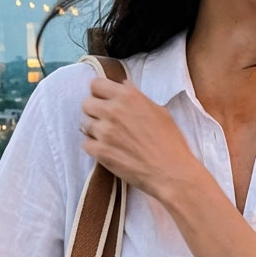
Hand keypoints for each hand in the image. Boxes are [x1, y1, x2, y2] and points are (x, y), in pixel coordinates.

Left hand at [80, 77, 197, 200]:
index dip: (99, 93)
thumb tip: (123, 86)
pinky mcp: (100, 151)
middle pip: (86, 103)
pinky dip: (94, 147)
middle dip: (94, 111)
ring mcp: (105, 131)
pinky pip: (86, 144)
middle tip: (105, 121)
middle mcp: (113, 110)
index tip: (104, 101)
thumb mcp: (159, 110)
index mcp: (128, 96)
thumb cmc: (170, 142)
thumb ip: (137, 97)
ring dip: (93, 129)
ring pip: (84, 123)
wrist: (171, 172)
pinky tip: (107, 151)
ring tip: (108, 138)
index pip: (96, 84)